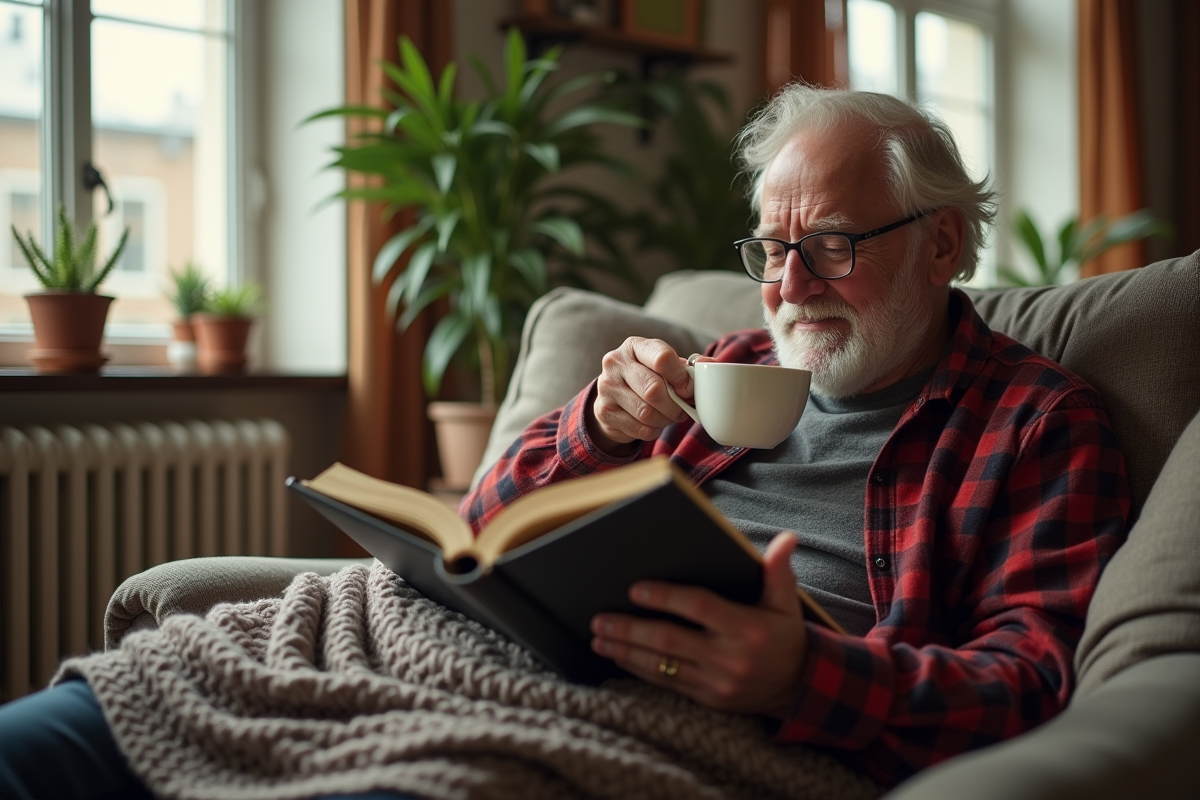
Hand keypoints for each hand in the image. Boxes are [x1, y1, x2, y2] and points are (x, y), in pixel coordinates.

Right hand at [588, 337, 708, 454]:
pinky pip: (639, 428)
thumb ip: (688, 367)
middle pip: (654, 390)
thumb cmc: (647, 378)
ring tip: (667, 416)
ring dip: (664, 420)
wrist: (613, 398)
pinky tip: (653, 424)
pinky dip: (653, 431)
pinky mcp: (604, 412)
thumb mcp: (665, 367)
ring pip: (647, 413)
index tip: (687, 390)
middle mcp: (616, 363)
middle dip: (674, 405)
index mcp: (635, 346)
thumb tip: (711, 365)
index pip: (662, 358)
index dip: (681, 378)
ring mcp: (607, 387)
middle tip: (681, 410)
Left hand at [590, 531, 808, 717]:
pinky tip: (618, 655)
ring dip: (626, 650)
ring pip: (662, 666)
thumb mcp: (787, 602)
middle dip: (631, 629)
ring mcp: (717, 683)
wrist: (799, 688)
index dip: (666, 597)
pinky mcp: (708, 699)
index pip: (700, 608)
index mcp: (748, 628)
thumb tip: (787, 538)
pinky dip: (639, 669)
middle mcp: (730, 658)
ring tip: (599, 637)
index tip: (635, 589)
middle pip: (671, 640)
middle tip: (600, 618)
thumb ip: (779, 570)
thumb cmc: (785, 635)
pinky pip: (667, 683)